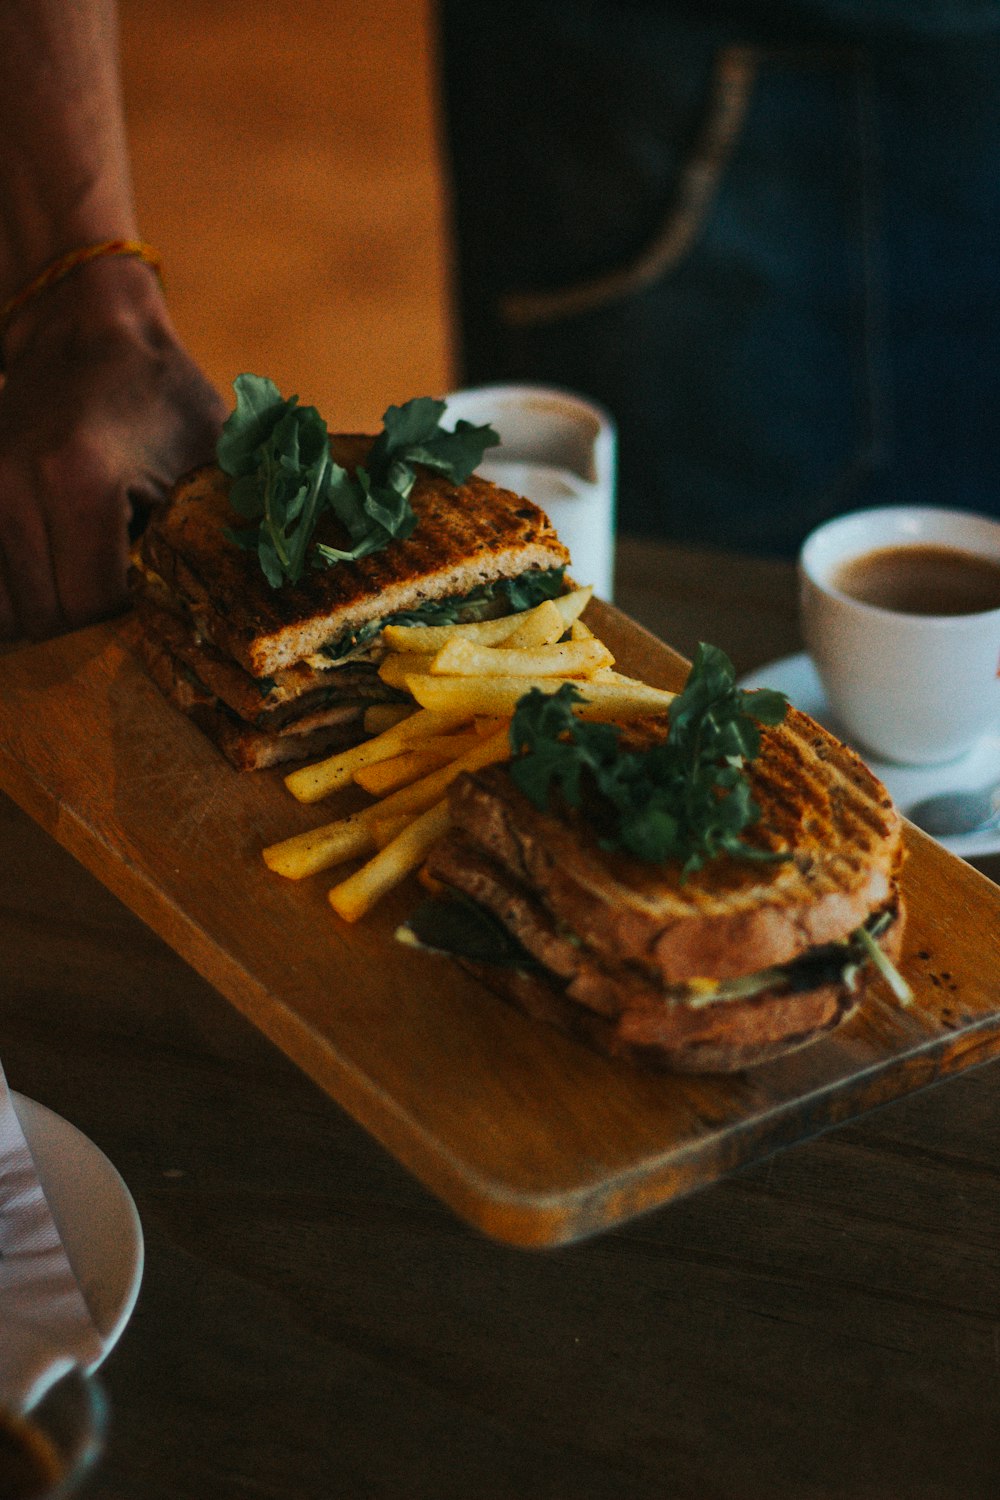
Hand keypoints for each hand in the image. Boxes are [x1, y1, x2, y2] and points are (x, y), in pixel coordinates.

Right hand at [0, 259, 225, 639]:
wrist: (86, 327)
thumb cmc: (162, 396)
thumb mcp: (210, 457)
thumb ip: (221, 532)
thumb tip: (242, 616)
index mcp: (79, 480)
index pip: (88, 608)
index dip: (125, 626)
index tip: (155, 610)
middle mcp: (12, 487)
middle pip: (42, 618)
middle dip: (87, 630)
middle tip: (126, 606)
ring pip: (4, 613)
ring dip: (48, 615)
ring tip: (88, 586)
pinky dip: (16, 596)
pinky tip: (53, 575)